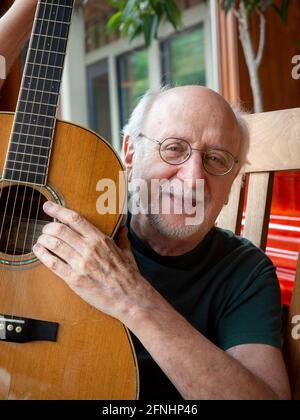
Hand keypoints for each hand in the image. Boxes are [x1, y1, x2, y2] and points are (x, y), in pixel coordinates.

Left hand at [33, 202, 153, 323]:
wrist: (130, 298)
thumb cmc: (129, 276)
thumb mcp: (127, 253)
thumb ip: (122, 239)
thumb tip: (123, 228)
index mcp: (100, 240)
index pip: (75, 219)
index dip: (58, 210)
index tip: (48, 206)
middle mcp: (89, 249)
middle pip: (60, 230)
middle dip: (48, 227)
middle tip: (45, 228)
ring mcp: (81, 264)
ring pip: (54, 245)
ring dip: (43, 239)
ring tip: (41, 239)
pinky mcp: (74, 279)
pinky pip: (53, 264)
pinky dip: (43, 255)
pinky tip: (38, 251)